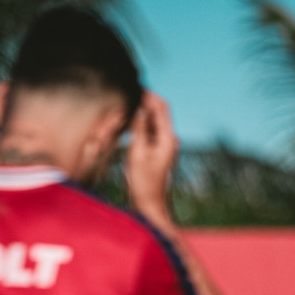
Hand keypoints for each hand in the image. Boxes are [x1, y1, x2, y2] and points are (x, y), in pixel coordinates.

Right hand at [124, 91, 179, 226]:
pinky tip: (127, 125)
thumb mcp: (137, 153)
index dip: (148, 95)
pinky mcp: (158, 152)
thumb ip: (139, 129)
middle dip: (144, 102)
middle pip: (159, 112)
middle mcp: (169, 140)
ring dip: (141, 113)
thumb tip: (139, 108)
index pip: (161, 107)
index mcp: (167, 139)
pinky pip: (150, 132)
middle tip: (127, 95)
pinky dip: (140, 125)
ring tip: (125, 108)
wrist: (150, 206)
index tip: (134, 87)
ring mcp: (165, 147)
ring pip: (153, 121)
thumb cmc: (143, 184)